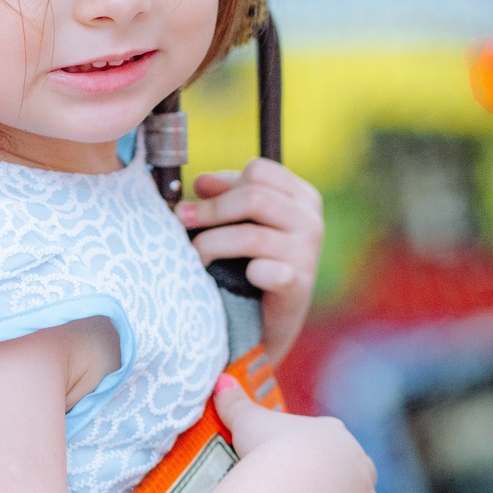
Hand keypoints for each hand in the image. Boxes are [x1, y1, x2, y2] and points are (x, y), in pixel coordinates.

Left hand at [177, 157, 322, 365]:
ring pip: (252, 235)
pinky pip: (268, 271)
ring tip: (195, 254)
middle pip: (254, 197)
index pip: (259, 171)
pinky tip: (240, 277)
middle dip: (210, 210)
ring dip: (213, 243)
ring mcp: (308, 254)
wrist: (265, 322)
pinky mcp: (299, 285)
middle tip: (182, 222)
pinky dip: (247, 273)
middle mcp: (310, 221)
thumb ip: (225, 196)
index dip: (223, 185)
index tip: (197, 200)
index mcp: (301, 197)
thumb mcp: (241, 222)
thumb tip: (201, 181)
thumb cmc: (250, 263)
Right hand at [213, 373, 386, 492]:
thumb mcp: (247, 420)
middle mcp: (357, 467)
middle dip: (341, 492)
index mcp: (333, 437)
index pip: (334, 445)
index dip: (318, 459)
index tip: (296, 471)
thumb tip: (221, 379)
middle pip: (359, 477)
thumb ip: (234, 401)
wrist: (293, 482)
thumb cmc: (270, 448)